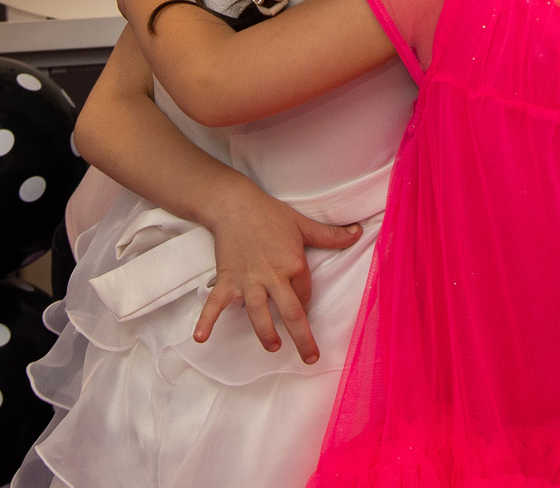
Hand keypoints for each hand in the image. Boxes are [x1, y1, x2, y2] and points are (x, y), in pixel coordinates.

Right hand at [193, 180, 363, 361]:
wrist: (235, 204)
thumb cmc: (271, 214)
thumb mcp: (303, 224)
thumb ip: (331, 235)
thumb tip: (359, 232)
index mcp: (294, 263)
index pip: (305, 294)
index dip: (305, 303)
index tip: (300, 306)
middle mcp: (273, 275)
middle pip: (290, 312)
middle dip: (301, 337)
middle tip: (310, 357)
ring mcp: (248, 280)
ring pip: (259, 313)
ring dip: (265, 333)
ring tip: (273, 347)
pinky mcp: (227, 280)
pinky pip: (216, 304)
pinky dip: (207, 320)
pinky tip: (200, 338)